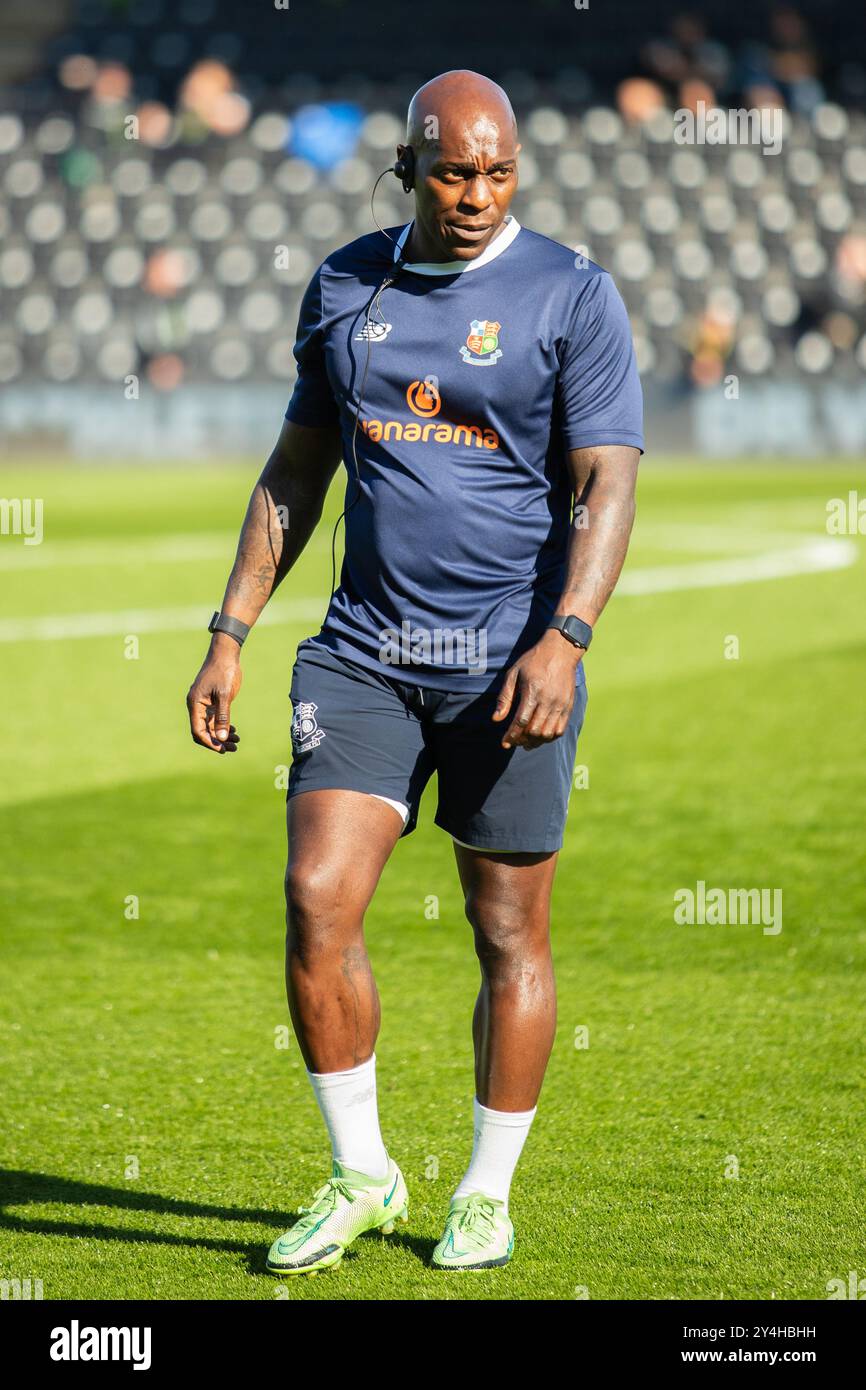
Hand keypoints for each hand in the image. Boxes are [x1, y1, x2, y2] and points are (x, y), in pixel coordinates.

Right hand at [186, 633, 241, 753]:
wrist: (226, 654)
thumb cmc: (224, 671)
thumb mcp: (225, 695)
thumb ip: (223, 717)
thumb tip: (221, 737)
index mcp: (195, 704)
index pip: (198, 731)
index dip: (210, 742)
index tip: (223, 749)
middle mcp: (197, 706)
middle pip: (203, 731)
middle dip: (217, 741)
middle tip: (234, 748)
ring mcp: (204, 704)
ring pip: (210, 726)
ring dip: (222, 735)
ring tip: (237, 741)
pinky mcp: (211, 701)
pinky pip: (214, 719)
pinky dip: (223, 726)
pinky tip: (234, 731)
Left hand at [493, 629, 581, 749]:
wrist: (560, 651)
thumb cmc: (533, 661)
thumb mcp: (513, 674)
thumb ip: (505, 698)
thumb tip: (496, 719)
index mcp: (533, 692)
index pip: (521, 721)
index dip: (512, 735)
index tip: (505, 742)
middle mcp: (548, 700)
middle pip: (534, 731)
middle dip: (522, 740)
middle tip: (515, 741)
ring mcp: (561, 704)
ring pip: (548, 734)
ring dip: (536, 742)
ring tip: (526, 742)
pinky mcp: (569, 706)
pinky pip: (560, 729)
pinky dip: (549, 737)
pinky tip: (541, 736)